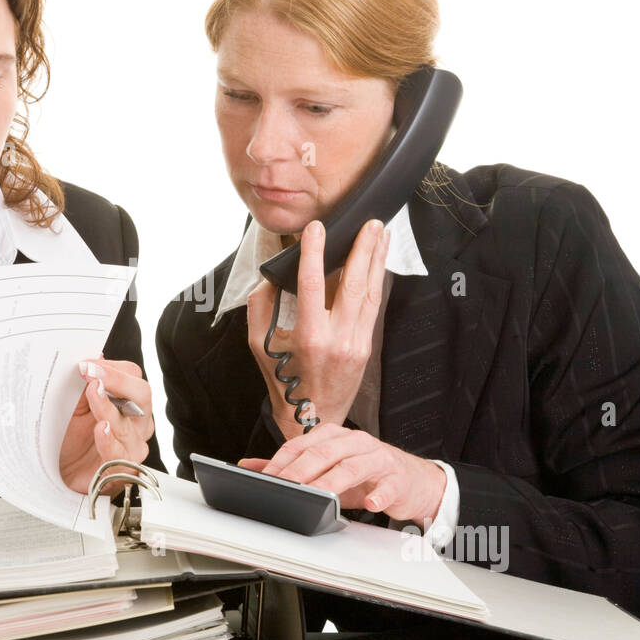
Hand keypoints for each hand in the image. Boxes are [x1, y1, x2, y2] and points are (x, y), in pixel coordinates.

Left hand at [59, 358, 156, 495]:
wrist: (56, 472)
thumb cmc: (68, 437)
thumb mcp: (72, 403)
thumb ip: (86, 383)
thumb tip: (95, 355)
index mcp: (126, 401)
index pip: (132, 376)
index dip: (112, 369)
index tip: (87, 365)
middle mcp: (135, 422)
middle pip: (142, 395)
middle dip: (118, 382)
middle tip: (93, 376)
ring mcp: (132, 445)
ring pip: (130, 425)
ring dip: (109, 409)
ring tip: (93, 397)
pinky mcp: (122, 469)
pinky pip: (121, 455)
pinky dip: (109, 441)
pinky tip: (100, 430)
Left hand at [238, 423, 446, 523]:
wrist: (410, 481)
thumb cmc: (365, 475)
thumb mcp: (326, 470)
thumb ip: (290, 467)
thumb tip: (250, 466)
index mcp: (334, 436)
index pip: (302, 444)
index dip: (283, 461)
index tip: (267, 479)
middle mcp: (355, 442)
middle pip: (323, 452)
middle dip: (301, 470)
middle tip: (285, 487)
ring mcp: (378, 458)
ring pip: (352, 466)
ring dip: (332, 482)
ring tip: (318, 496)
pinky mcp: (398, 478)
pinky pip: (388, 486)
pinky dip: (379, 495)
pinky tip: (370, 504)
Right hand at [246, 218, 390, 436]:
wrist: (313, 418)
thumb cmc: (283, 380)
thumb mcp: (259, 345)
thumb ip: (260, 307)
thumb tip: (271, 276)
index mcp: (309, 337)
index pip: (312, 286)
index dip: (314, 254)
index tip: (316, 229)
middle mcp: (337, 338)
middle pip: (352, 284)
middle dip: (362, 250)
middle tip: (369, 222)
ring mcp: (356, 342)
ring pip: (370, 293)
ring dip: (377, 260)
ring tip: (380, 232)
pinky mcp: (367, 345)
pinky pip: (373, 306)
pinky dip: (377, 280)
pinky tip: (379, 261)